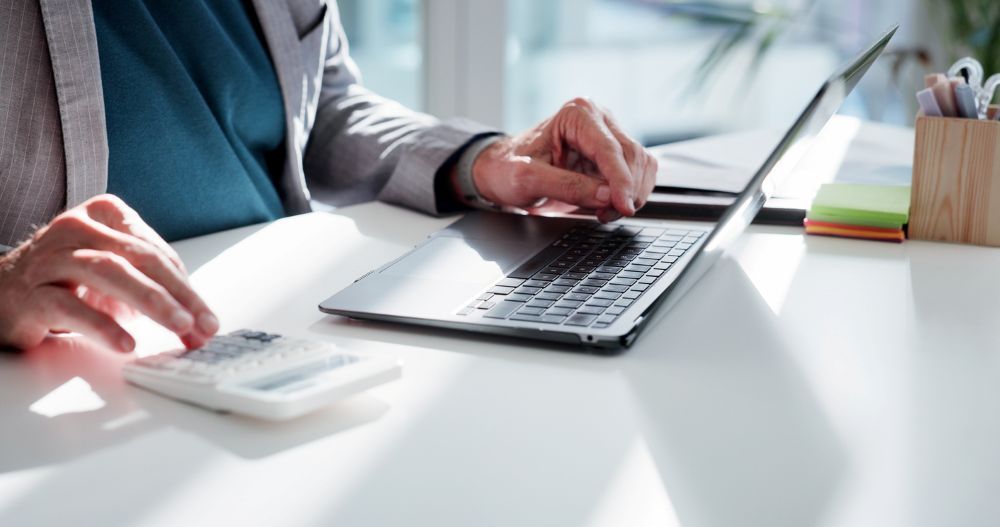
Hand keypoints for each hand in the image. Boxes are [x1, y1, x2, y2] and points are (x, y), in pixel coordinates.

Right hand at [0, 194, 218, 350]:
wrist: (3, 292)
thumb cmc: (68, 280)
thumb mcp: (115, 273)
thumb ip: (155, 289)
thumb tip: (199, 326)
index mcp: (105, 215)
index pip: (155, 251)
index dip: (185, 286)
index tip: (208, 317)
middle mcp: (76, 228)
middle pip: (138, 257)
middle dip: (178, 294)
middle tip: (202, 323)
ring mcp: (51, 258)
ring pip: (108, 272)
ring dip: (150, 300)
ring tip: (178, 326)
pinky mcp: (31, 293)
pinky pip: (70, 308)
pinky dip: (102, 326)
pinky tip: (126, 343)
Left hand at [468, 97, 656, 222]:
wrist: (502, 170)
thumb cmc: (507, 169)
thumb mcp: (527, 179)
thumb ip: (566, 186)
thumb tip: (606, 196)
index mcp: (576, 114)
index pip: (610, 149)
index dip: (621, 181)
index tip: (624, 206)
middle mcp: (598, 118)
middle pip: (632, 155)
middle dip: (627, 190)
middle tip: (608, 215)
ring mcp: (608, 135)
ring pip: (641, 165)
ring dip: (631, 194)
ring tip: (604, 212)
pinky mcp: (613, 154)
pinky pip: (637, 173)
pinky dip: (629, 193)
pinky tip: (608, 206)